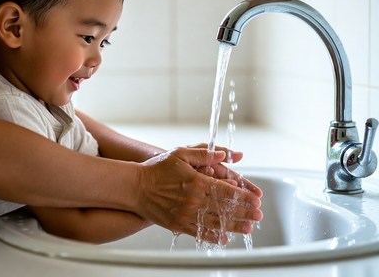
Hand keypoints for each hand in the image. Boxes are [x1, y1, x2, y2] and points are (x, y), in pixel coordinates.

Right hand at [136, 147, 262, 242]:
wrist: (135, 187)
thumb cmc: (157, 169)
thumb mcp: (180, 154)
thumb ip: (204, 154)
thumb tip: (225, 155)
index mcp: (196, 181)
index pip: (226, 191)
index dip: (244, 196)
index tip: (256, 200)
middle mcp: (193, 200)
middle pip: (225, 208)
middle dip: (244, 212)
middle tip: (258, 215)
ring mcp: (186, 214)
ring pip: (216, 222)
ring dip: (234, 226)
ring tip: (248, 227)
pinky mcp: (178, 224)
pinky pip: (200, 233)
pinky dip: (214, 237)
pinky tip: (224, 238)